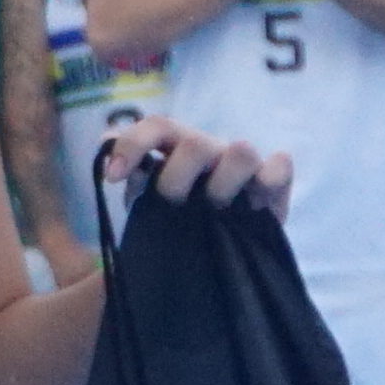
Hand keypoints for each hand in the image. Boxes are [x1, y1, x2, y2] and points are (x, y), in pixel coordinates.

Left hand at [109, 119, 295, 213]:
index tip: (111, 178)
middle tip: (173, 205)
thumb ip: (131, 185)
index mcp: (174, 149)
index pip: (152, 128)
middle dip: (177, 178)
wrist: (223, 257)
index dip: (130, 145)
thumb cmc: (178, 227)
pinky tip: (257, 205)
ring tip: (218, 210)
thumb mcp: (148, 211)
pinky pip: (280, 166)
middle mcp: (209, 150)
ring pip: (241, 150)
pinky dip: (270, 179)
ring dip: (224, 184)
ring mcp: (242, 164)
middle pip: (194, 142)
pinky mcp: (274, 182)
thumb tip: (104, 160)